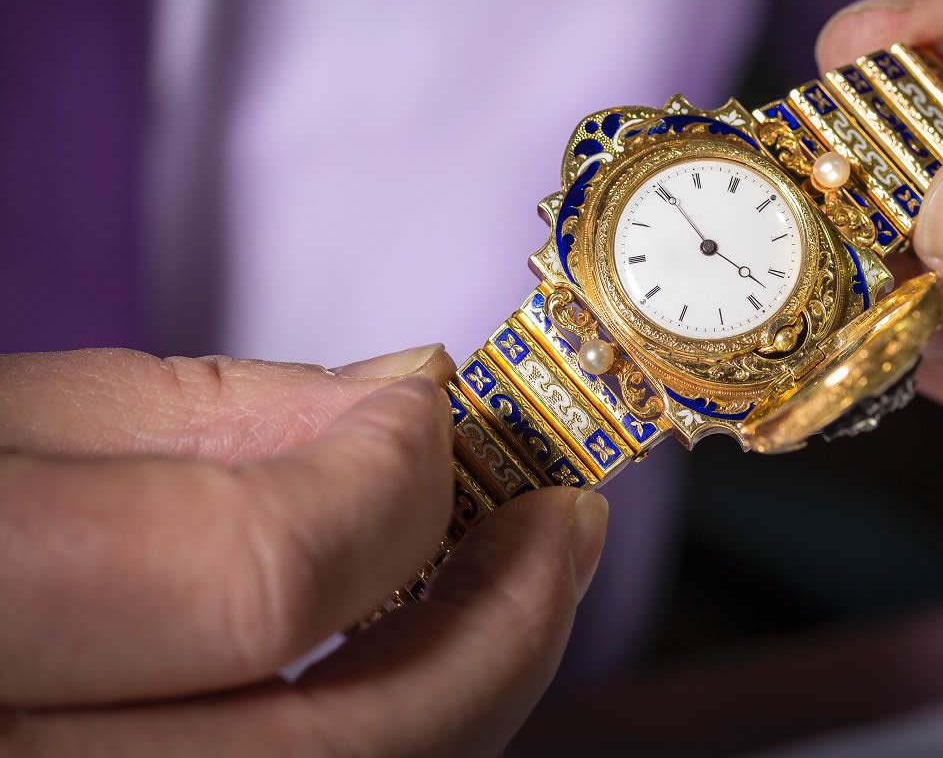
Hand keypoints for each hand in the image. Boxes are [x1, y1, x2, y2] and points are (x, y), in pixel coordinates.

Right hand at [1, 346, 606, 754]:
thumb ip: (195, 421)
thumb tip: (402, 407)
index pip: (262, 573)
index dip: (398, 481)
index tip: (443, 413)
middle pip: (346, 756)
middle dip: (502, 629)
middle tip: (561, 524)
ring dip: (463, 697)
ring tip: (511, 591)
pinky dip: (369, 749)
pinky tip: (394, 663)